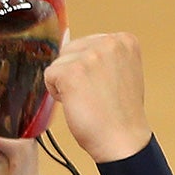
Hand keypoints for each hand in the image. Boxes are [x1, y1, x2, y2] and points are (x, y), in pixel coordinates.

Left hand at [45, 32, 151, 162]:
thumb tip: (63, 32)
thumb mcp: (118, 73)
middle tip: (97, 97)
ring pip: (59, 63)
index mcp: (125, 40)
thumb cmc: (120, 114)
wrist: (123, 143)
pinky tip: (79, 105)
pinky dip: (58, 95)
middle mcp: (109, 42)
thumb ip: (98, 53)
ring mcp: (91, 56)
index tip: (106, 87)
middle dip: (77, 74)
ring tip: (90, 101)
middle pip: (71, 50)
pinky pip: (49, 77)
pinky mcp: (72, 72)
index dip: (91, 70)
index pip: (88, 45)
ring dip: (67, 85)